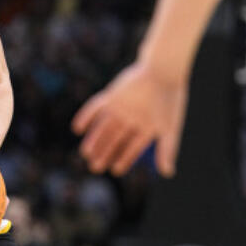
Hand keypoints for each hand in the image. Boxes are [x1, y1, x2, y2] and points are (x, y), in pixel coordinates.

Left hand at [72, 61, 188, 176]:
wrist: (162, 71)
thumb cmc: (169, 100)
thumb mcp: (169, 128)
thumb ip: (167, 150)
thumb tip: (167, 174)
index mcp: (146, 126)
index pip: (133, 147)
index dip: (125, 159)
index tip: (115, 171)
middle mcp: (132, 118)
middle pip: (115, 139)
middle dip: (105, 152)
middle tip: (95, 167)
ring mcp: (120, 107)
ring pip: (103, 126)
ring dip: (94, 139)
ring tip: (86, 153)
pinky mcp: (111, 95)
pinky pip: (95, 107)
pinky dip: (86, 116)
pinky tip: (77, 129)